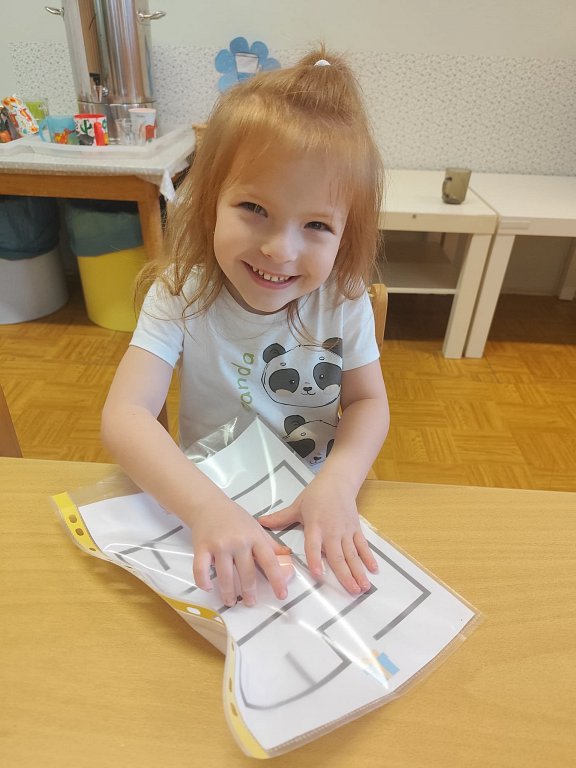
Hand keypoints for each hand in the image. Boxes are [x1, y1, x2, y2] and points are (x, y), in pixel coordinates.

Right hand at [190, 497, 291, 606]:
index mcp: (255, 537)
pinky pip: (201, 569)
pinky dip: (203, 581)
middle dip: (249, 592)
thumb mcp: (256, 527)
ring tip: (231, 601)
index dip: (277, 580)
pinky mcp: (202, 547)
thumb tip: (287, 557)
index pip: (270, 562)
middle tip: (250, 602)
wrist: (209, 504)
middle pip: (247, 573)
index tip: (282, 595)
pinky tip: (208, 587)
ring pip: (225, 576)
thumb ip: (270, 544)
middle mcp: (238, 542)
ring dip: (228, 593)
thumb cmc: (233, 517)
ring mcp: (219, 545)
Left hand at [259, 473, 377, 594]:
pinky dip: (369, 558)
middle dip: (345, 574)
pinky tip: (374, 570)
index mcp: (315, 526)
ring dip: (359, 571)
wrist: (338, 481)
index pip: (314, 545)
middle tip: (352, 591)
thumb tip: (260, 522)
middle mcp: (332, 531)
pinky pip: (363, 545)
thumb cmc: (316, 494)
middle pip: (338, 555)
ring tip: (363, 587)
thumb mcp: (297, 505)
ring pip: (353, 554)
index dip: (315, 559)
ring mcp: (346, 531)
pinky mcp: (355, 529)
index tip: (318, 574)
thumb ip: (280, 517)